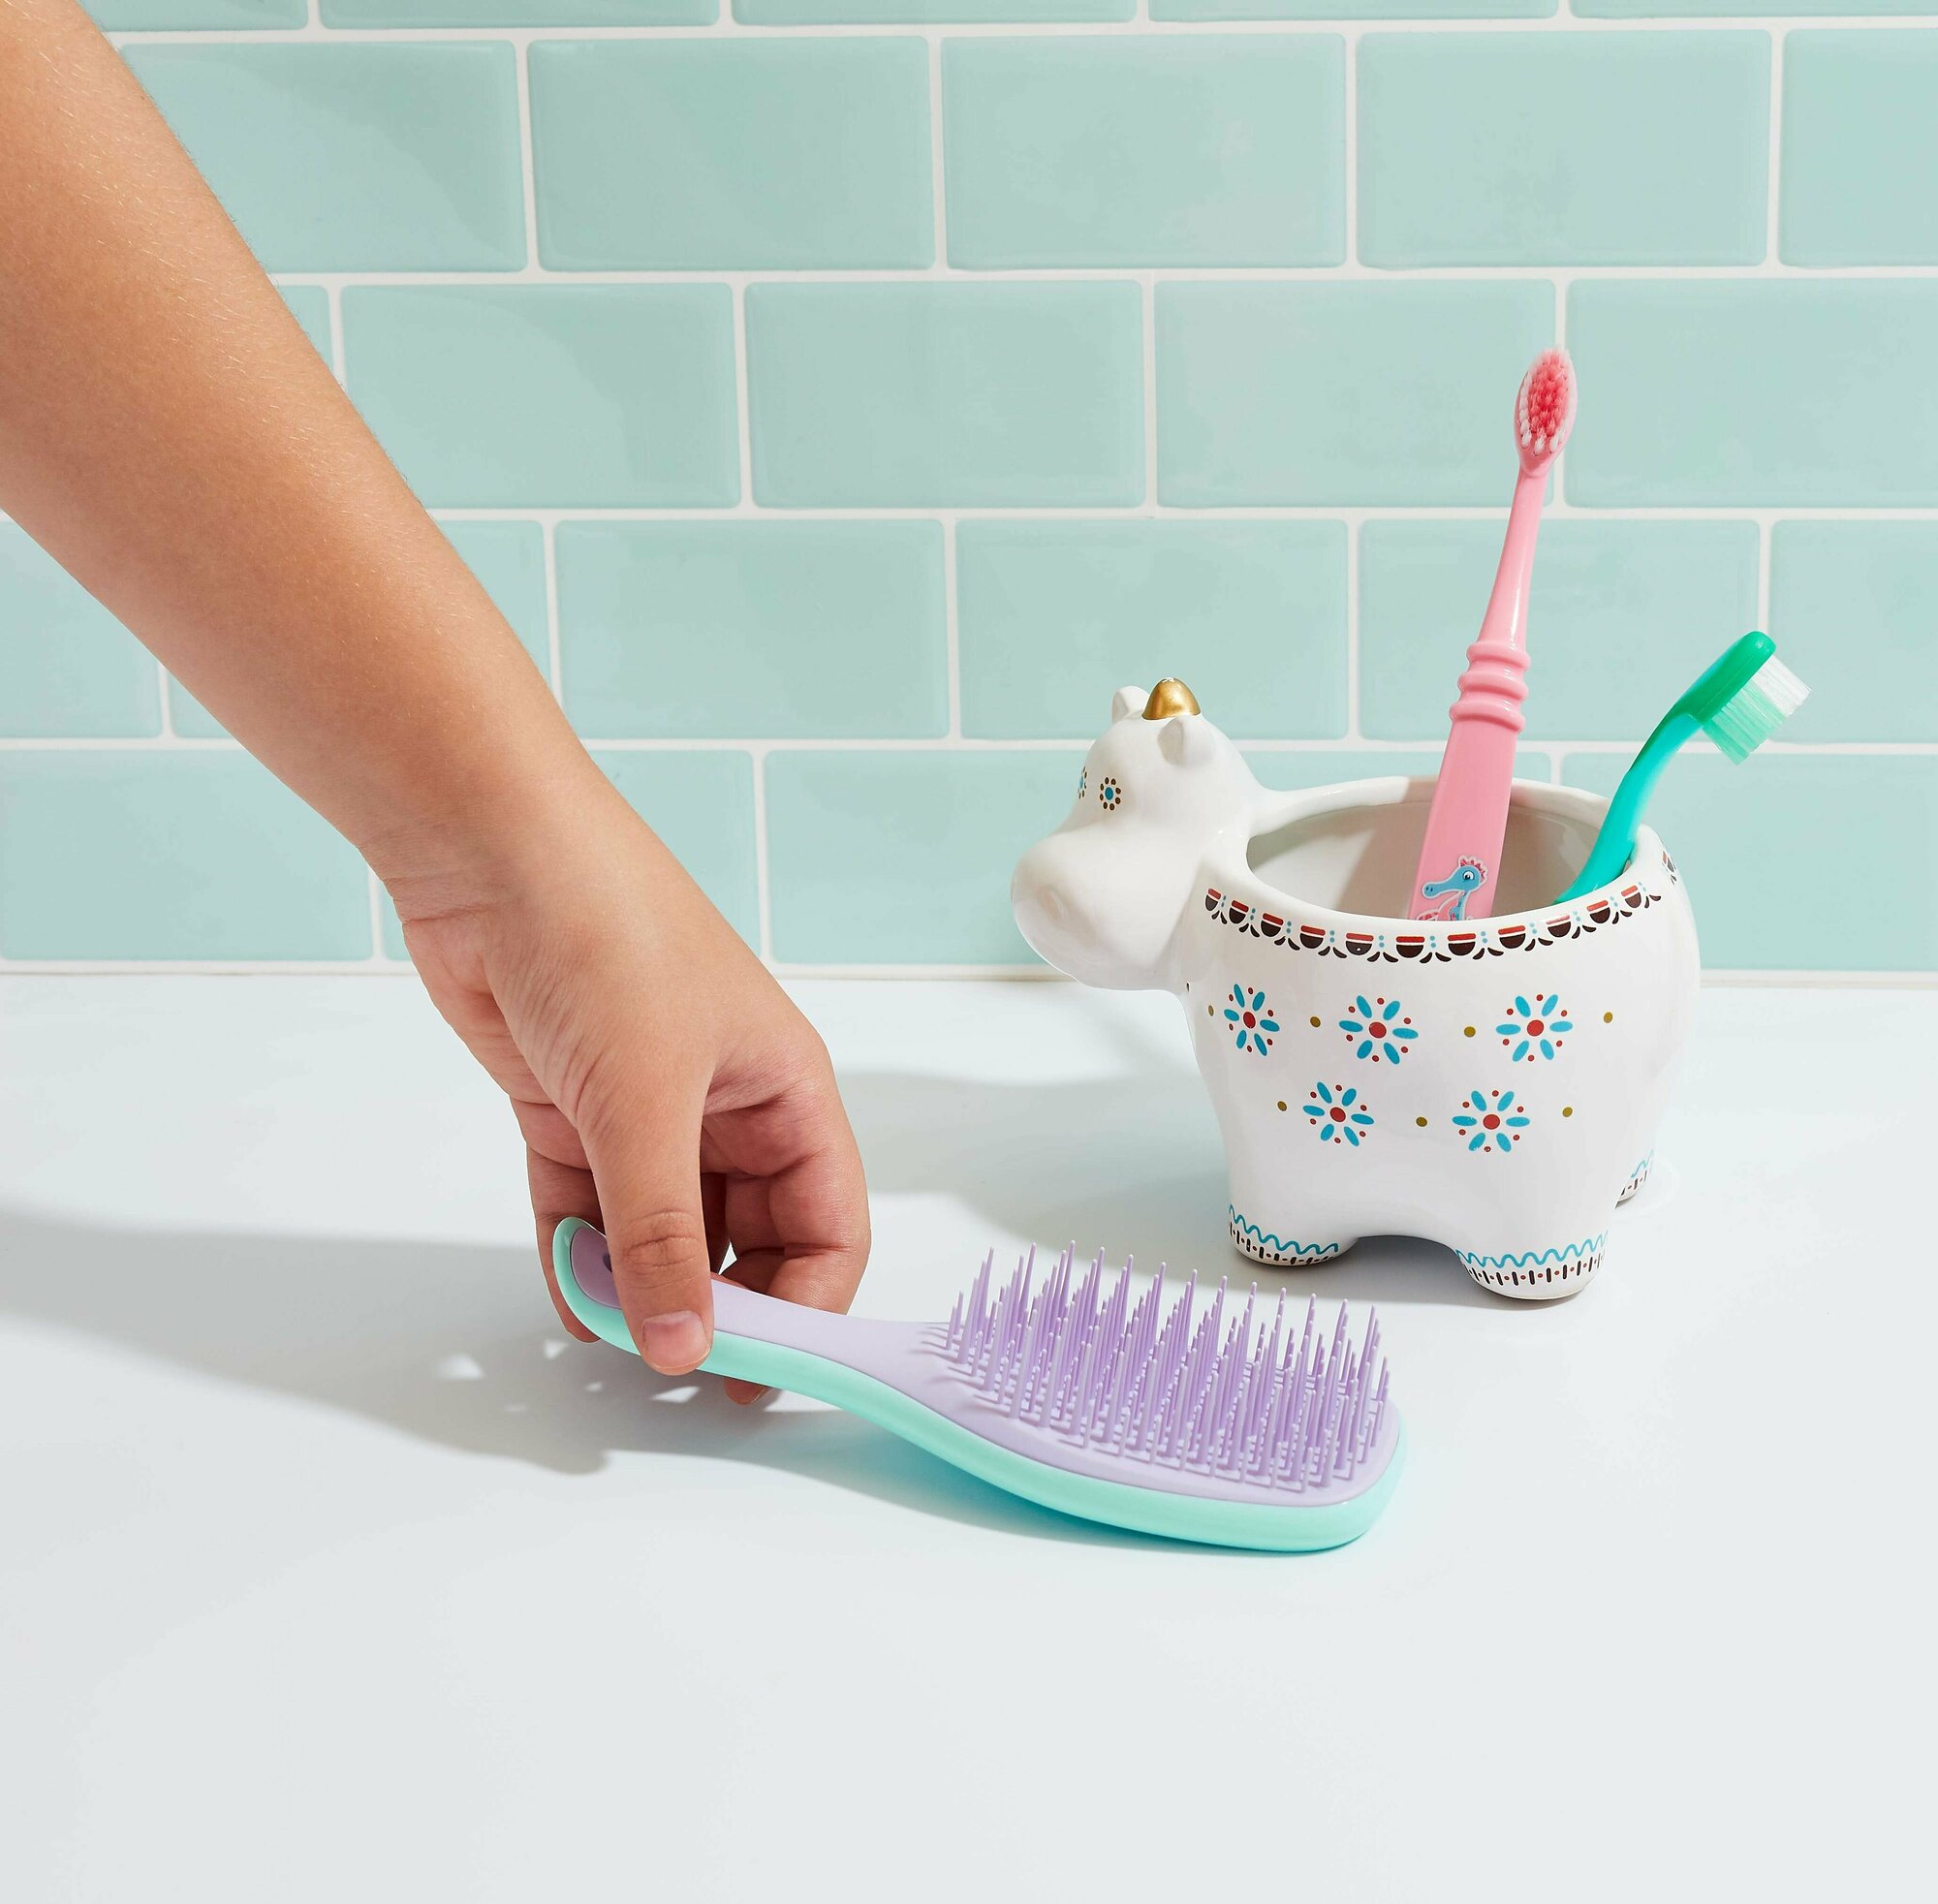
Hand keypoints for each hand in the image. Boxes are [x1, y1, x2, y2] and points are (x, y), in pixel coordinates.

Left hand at [394, 780, 869, 1397]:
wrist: (487, 850)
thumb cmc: (606, 936)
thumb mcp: (646, 1101)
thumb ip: (662, 1236)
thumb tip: (683, 1348)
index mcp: (785, 1089)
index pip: (828, 1223)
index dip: (807, 1306)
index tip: (756, 1375)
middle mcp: (727, 1106)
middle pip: (746, 1239)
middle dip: (715, 1304)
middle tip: (675, 1367)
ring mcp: (646, 1110)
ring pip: (660, 1230)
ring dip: (636, 1287)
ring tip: (608, 1334)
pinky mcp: (572, 1109)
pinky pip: (587, 1208)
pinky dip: (578, 1257)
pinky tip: (569, 1300)